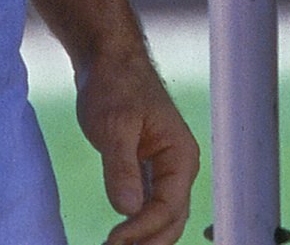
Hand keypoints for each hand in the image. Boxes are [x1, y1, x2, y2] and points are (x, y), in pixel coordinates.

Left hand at [75, 45, 201, 244]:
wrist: (109, 63)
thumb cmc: (116, 85)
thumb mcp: (114, 124)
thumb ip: (121, 166)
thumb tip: (128, 208)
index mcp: (181, 155)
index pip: (168, 207)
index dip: (142, 229)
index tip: (113, 240)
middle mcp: (178, 167)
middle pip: (173, 220)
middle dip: (148, 241)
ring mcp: (164, 171)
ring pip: (163, 218)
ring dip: (144, 238)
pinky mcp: (147, 171)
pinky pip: (149, 207)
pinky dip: (137, 225)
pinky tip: (118, 236)